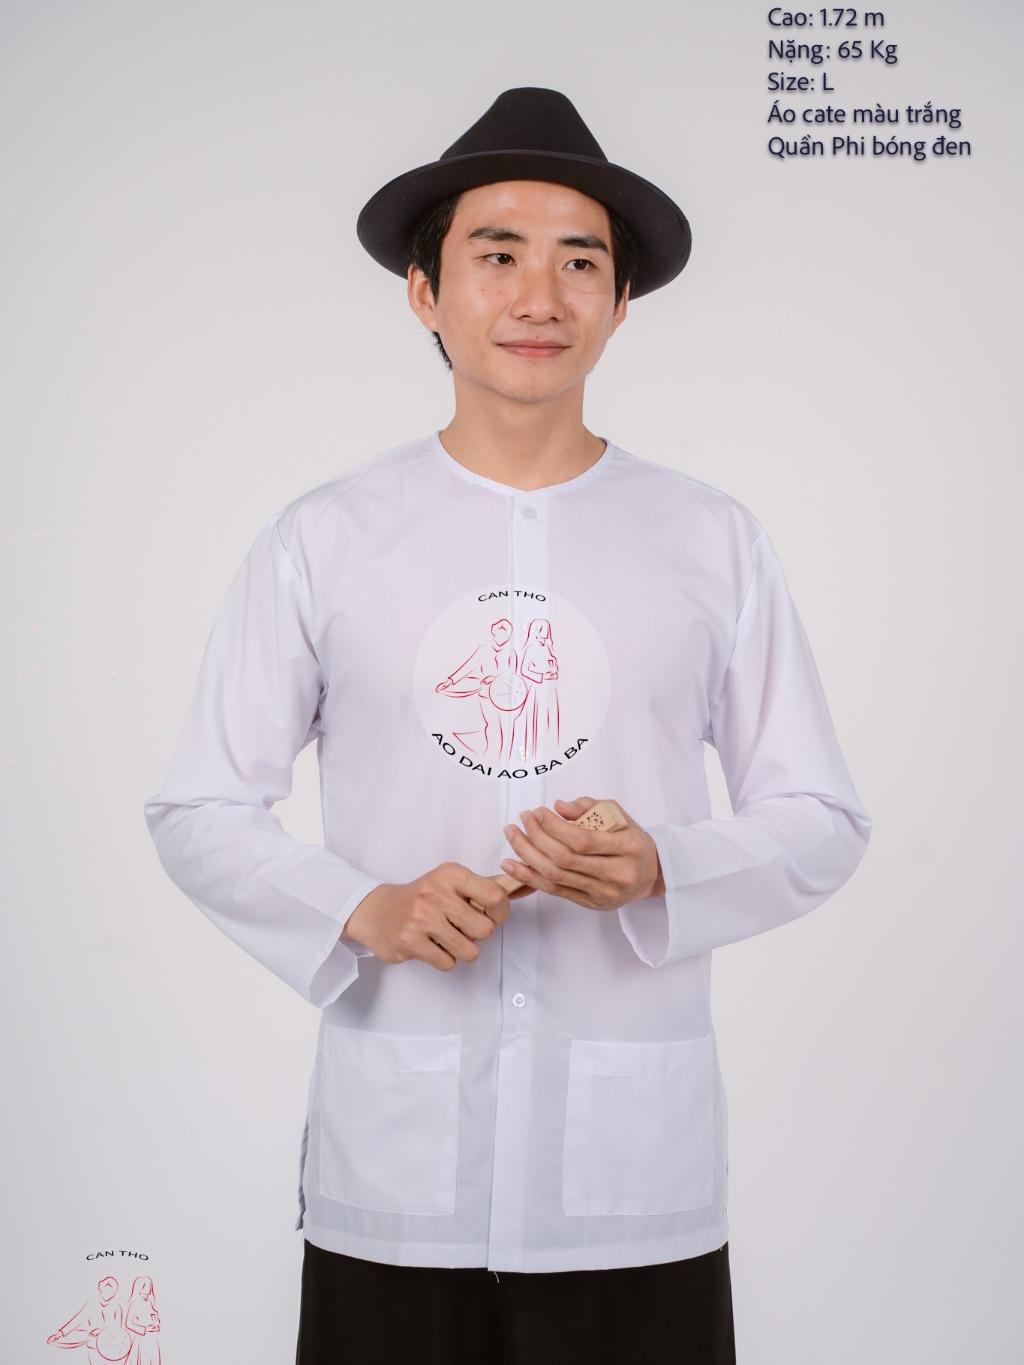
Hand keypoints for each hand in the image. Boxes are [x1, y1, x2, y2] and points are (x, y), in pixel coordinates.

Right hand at [340, 864, 533, 969]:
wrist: (375, 911)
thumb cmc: (422, 897)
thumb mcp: (451, 882)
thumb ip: (486, 886)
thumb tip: (527, 885)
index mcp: (451, 874)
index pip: (496, 896)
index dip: (501, 912)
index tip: (492, 915)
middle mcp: (436, 893)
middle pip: (485, 930)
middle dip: (478, 934)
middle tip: (462, 927)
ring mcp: (422, 918)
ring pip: (469, 951)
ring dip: (461, 949)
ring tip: (445, 937)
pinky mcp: (410, 942)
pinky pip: (448, 963)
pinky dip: (444, 959)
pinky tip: (430, 945)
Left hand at [500, 796, 665, 910]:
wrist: (650, 873)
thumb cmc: (630, 840)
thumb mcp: (617, 815)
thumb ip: (588, 807)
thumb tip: (559, 807)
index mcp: (629, 848)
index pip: (583, 840)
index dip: (555, 827)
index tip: (538, 812)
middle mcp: (618, 874)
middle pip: (565, 859)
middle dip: (536, 837)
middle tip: (522, 820)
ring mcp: (604, 893)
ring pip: (556, 877)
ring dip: (527, 855)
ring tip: (512, 835)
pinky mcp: (591, 904)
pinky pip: (555, 891)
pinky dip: (530, 877)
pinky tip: (512, 864)